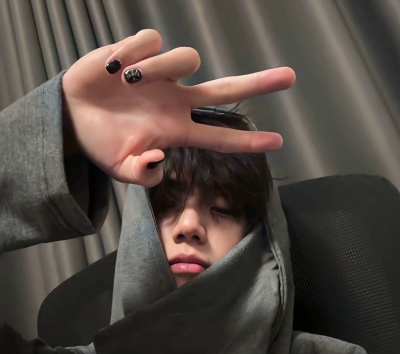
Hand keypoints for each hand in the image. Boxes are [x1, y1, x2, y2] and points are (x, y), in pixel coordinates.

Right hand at [62, 29, 294, 186]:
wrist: (72, 118)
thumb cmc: (100, 144)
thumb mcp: (121, 169)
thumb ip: (142, 174)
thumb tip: (161, 160)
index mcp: (176, 129)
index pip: (219, 136)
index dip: (248, 141)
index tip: (277, 141)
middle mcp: (176, 100)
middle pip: (224, 89)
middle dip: (256, 83)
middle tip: (290, 78)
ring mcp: (161, 76)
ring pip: (187, 57)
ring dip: (159, 67)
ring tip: (127, 81)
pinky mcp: (140, 52)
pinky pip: (152, 40)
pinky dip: (134, 52)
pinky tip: (114, 68)